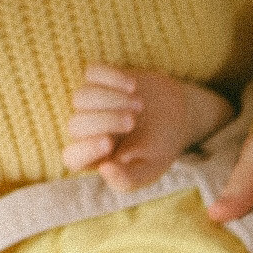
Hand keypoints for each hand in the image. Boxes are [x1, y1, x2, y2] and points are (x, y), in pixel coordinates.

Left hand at [63, 65, 232, 191]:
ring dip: (110, 100)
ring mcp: (91, 103)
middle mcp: (86, 131)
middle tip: (132, 121)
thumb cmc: (160, 148)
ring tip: (139, 105)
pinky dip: (110, 77)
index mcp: (94, 158)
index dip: (86, 149)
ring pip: (81, 97)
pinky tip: (133, 85)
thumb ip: (127, 179)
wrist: (179, 116)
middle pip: (75, 124)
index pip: (73, 157)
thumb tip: (104, 169)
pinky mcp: (100, 80)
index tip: (109, 142)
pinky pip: (91, 73)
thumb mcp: (150, 170)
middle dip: (104, 121)